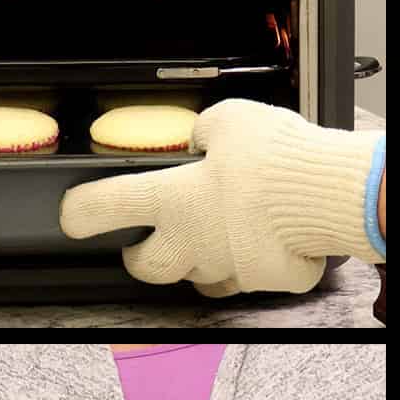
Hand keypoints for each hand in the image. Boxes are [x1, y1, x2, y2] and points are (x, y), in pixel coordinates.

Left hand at [60, 99, 383, 295]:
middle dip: (141, 257)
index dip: (80, 213)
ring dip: (198, 262)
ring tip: (213, 238)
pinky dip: (248, 266)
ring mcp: (227, 267)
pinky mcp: (262, 279)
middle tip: (147, 243)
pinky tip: (260, 244)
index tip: (75, 216)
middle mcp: (192, 241)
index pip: (102, 209)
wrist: (324, 194)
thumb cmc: (275, 157)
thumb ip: (205, 132)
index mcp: (170, 199)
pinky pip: (246, 280)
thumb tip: (204, 138)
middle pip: (147, 267)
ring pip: (198, 278)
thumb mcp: (229, 119)